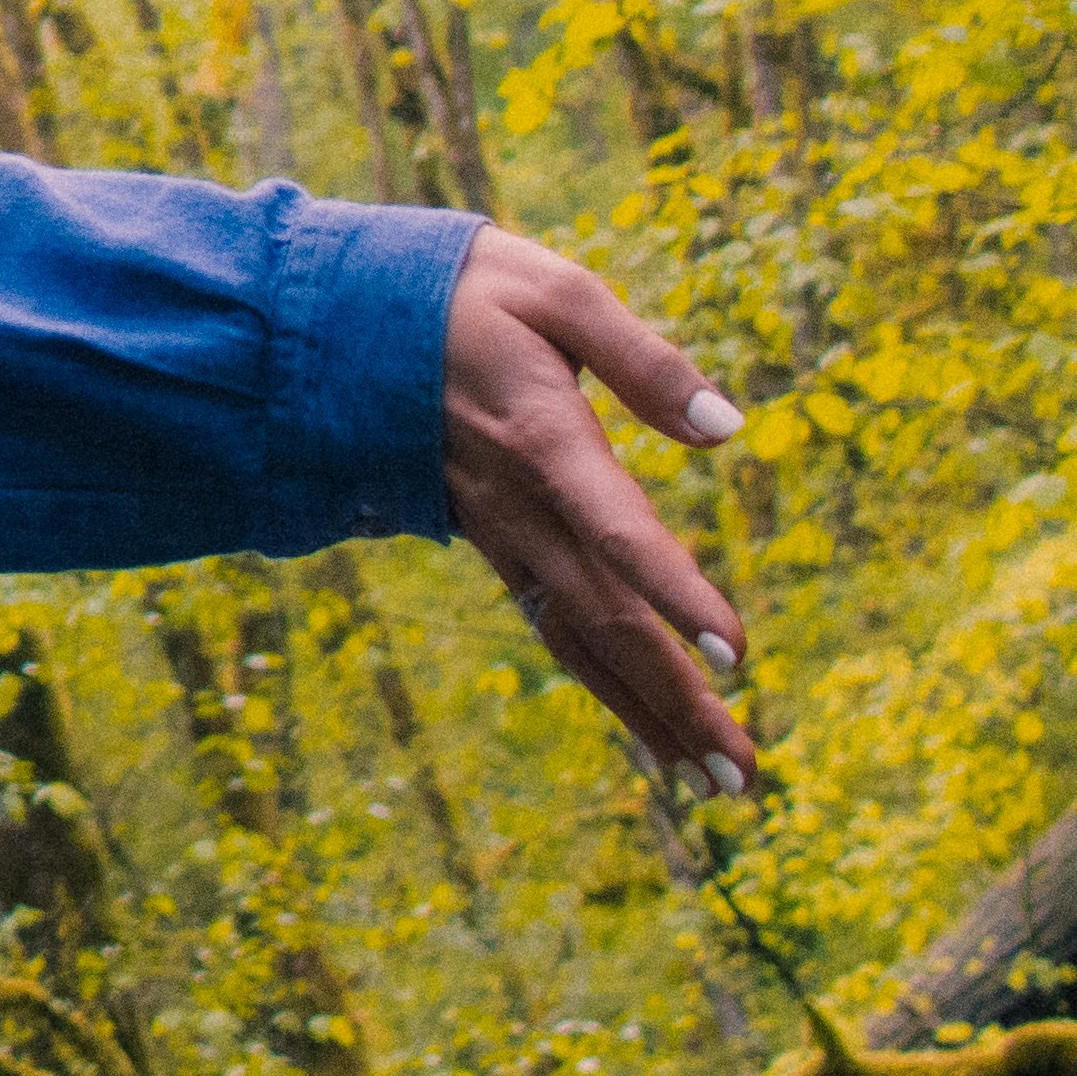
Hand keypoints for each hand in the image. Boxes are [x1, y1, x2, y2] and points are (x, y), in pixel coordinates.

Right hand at [442, 221, 760, 798]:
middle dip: (675, 698)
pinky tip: (646, 726)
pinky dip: (602, 683)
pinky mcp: (489, 539)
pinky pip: (549, 624)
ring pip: (576, 637)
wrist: (334, 315)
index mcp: (539, 437)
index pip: (614, 528)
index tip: (733, 653)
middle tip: (742, 778)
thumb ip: (641, 359)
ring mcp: (497, 530)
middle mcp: (516, 503)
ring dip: (646, 713)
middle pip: (603, 617)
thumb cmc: (458, 291)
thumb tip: (728, 428)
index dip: (671, 589)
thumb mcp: (553, 291)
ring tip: (711, 784)